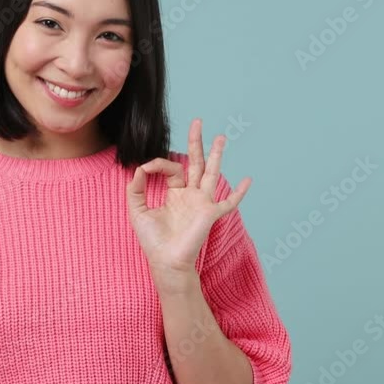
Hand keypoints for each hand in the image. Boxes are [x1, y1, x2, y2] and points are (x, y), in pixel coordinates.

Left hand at [126, 118, 251, 277]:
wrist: (165, 262)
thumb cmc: (153, 241)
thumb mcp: (136, 210)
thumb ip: (135, 188)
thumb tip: (139, 168)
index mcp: (176, 194)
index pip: (172, 169)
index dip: (159, 164)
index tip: (146, 168)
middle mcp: (191, 196)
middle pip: (196, 163)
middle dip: (197, 142)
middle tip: (197, 121)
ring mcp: (202, 203)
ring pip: (212, 174)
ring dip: (216, 155)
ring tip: (221, 137)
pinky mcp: (210, 213)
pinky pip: (228, 202)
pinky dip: (239, 193)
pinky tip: (248, 180)